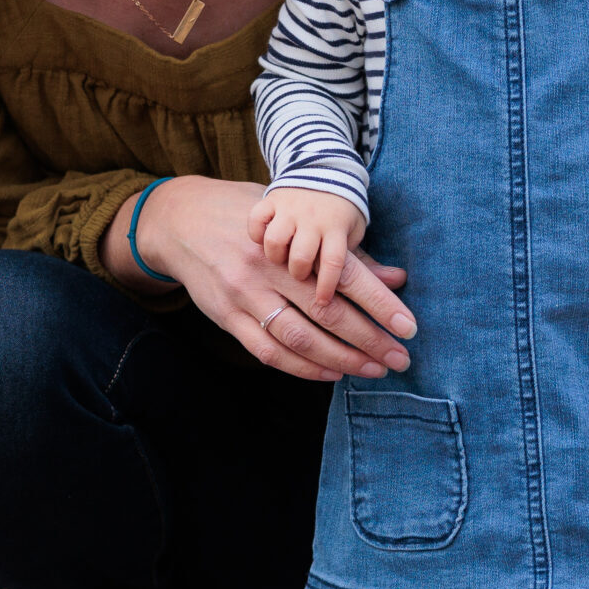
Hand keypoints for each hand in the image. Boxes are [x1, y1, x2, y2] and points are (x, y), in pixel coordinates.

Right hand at [108, 177, 416, 382]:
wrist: (180, 219)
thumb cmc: (248, 216)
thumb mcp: (295, 219)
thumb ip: (345, 252)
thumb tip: (397, 277)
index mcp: (291, 239)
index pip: (345, 275)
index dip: (379, 303)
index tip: (408, 326)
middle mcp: (268, 268)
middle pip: (327, 312)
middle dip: (368, 340)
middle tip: (399, 358)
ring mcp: (243, 295)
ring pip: (299, 338)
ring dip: (340, 359)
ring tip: (372, 369)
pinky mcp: (226, 317)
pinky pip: (268, 351)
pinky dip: (302, 367)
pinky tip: (330, 372)